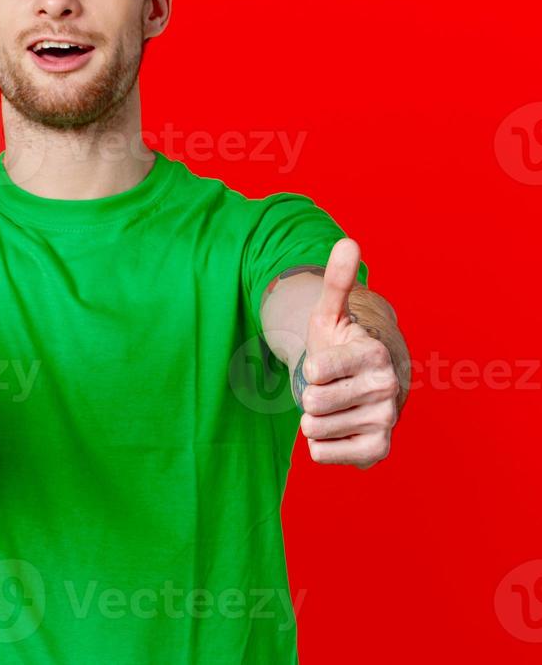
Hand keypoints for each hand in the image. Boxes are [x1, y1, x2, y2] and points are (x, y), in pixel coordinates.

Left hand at [297, 238, 401, 467]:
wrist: (361, 387)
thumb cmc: (338, 346)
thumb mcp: (329, 314)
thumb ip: (337, 282)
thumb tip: (349, 241)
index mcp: (372, 353)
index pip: (315, 371)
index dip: (309, 370)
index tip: (324, 365)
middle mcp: (387, 388)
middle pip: (312, 402)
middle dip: (308, 396)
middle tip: (327, 388)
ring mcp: (385, 421)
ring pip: (314, 429)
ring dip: (314, 419)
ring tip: (333, 406)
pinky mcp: (378, 451)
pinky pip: (322, 454)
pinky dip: (320, 444)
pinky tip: (338, 428)